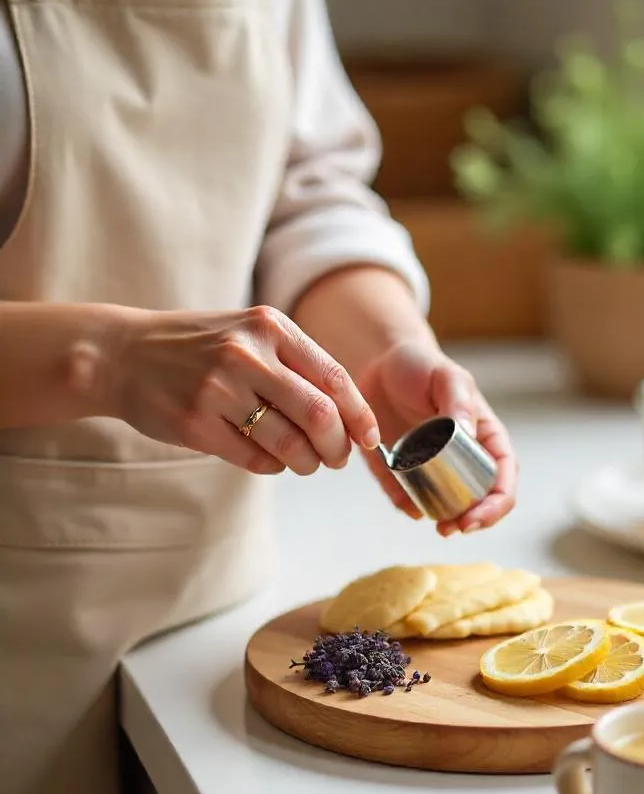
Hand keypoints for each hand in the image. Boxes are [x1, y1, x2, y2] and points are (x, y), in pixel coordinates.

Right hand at [112, 305, 379, 474]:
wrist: (122, 354)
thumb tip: (351, 416)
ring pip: (289, 443)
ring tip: (305, 463)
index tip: (370, 439)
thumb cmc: (199, 347)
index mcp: (269, 327)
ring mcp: (218, 389)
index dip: (360, 415)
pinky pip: (254, 458)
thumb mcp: (249, 333)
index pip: (334, 378)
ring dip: (307, 462)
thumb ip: (296, 364)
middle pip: (320, 415)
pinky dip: (272, 466)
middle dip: (338, 446)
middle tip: (337, 459)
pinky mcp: (195, 423)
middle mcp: (246, 354)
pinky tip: (270, 459)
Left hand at [357, 341, 516, 534]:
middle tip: (453, 529)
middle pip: (481, 499)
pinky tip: (409, 509)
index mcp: (484, 435)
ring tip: (437, 526)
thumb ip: (459, 402)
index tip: (477, 516)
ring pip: (448, 504)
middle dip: (474, 520)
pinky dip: (411, 508)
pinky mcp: (402, 470)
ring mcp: (432, 466)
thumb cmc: (421, 365)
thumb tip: (469, 435)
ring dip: (447, 521)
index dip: (497, 503)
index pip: (503, 475)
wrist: (379, 363)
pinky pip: (409, 497)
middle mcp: (463, 456)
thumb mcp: (446, 377)